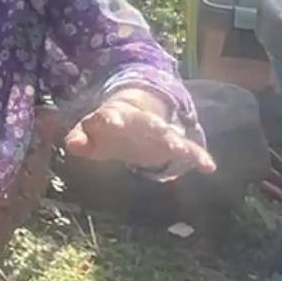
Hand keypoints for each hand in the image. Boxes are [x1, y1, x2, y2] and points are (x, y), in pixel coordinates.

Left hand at [62, 90, 215, 178]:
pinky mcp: (173, 142)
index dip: (107, 118)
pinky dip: (199, 157)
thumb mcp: (90, 134)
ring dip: (175, 140)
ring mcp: (158, 130)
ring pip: (168, 134)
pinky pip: (189, 149)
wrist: (134, 113)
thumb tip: (71, 144)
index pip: (109, 115)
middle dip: (152, 125)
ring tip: (181, 148)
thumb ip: (80, 139)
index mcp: (116, 115)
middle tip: (160, 130)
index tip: (105, 120)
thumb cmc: (107, 130)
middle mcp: (139, 120)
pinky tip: (209, 167)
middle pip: (146, 122)